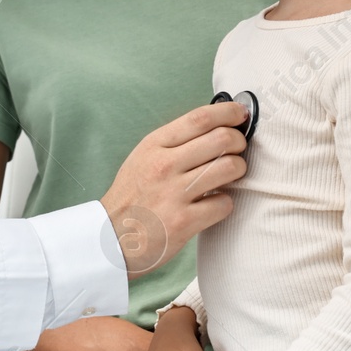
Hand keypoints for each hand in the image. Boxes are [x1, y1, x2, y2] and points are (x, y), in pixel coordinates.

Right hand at [101, 102, 248, 275]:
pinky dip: (225, 203)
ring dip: (239, 170)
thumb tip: (214, 127)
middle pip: (221, 139)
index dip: (228, 112)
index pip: (200, 118)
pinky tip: (214, 204)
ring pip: (229, 168)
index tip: (240, 115)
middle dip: (239, 142)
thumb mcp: (142, 158)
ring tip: (230, 176)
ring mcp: (174, 194)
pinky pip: (224, 203)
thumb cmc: (132, 196)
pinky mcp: (184, 222)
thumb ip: (173, 143)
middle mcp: (164, 165)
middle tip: (238, 150)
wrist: (110, 238)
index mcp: (154, 145)